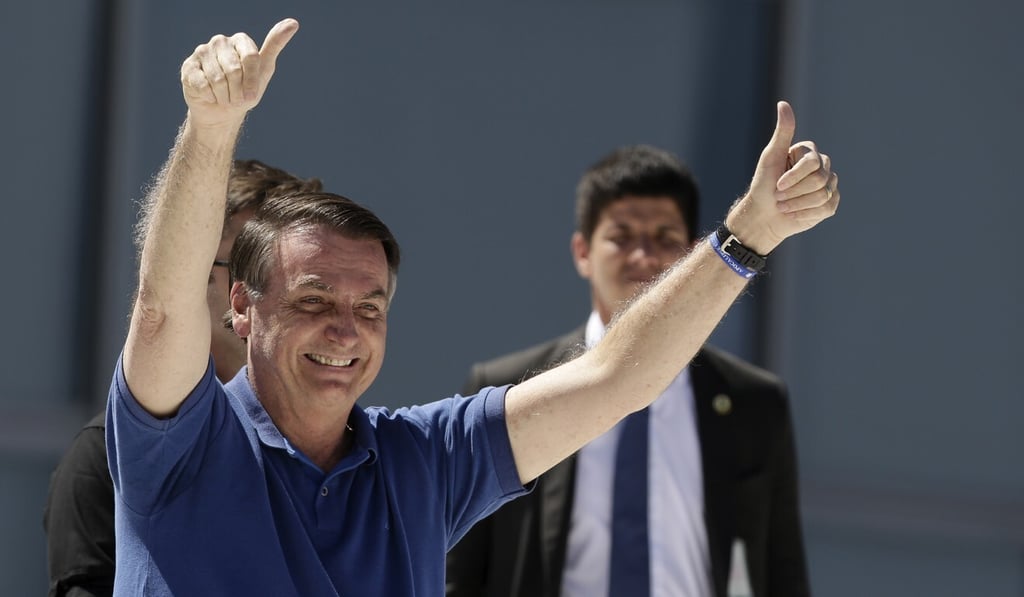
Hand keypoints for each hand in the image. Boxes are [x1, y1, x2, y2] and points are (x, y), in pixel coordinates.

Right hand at [179, 18, 299, 128]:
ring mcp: (202, 52)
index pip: (251, 58)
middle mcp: (220, 42)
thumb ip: (275, 45)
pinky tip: (210, 96)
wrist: (222, 111)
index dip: (252, 81)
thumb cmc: (245, 91)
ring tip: (224, 98)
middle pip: (234, 70)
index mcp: (241, 41)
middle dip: (238, 91)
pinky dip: (210, 96)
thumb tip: (293, 22)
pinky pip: (202, 84)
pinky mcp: (188, 66)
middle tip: (236, 99)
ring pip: (217, 79)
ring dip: (224, 96)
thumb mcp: (264, 70)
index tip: (251, 96)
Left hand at [726, 101, 838, 253]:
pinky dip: (806, 214)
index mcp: (809, 153)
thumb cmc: (764, 185)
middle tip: (779, 197)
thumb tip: (783, 103)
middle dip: (794, 192)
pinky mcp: (830, 203)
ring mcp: (828, 185)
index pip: (811, 163)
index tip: (777, 184)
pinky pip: (826, 208)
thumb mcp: (771, 157)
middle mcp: (822, 166)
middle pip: (819, 179)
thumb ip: (783, 132)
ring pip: (823, 195)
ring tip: (784, 206)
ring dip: (798, 204)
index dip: (793, 177)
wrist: (763, 215)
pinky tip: (794, 214)